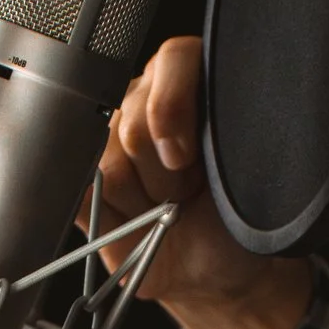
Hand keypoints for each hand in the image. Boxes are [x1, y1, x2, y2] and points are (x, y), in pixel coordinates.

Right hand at [96, 36, 313, 328]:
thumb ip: (223, 129)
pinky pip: (80, 193)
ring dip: (147, 200)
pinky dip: (114, 216)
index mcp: (190, 82)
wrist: (218, 267)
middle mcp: (143, 103)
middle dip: (167, 170)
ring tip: (168, 207)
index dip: (174, 107)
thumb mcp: (248, 169)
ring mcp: (107, 143)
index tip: (188, 153)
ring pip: (109, 165)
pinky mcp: (84, 187)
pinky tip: (137, 220)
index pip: (172, 61)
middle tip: (191, 188)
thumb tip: (181, 131)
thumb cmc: (237, 213)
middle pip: (134, 121)